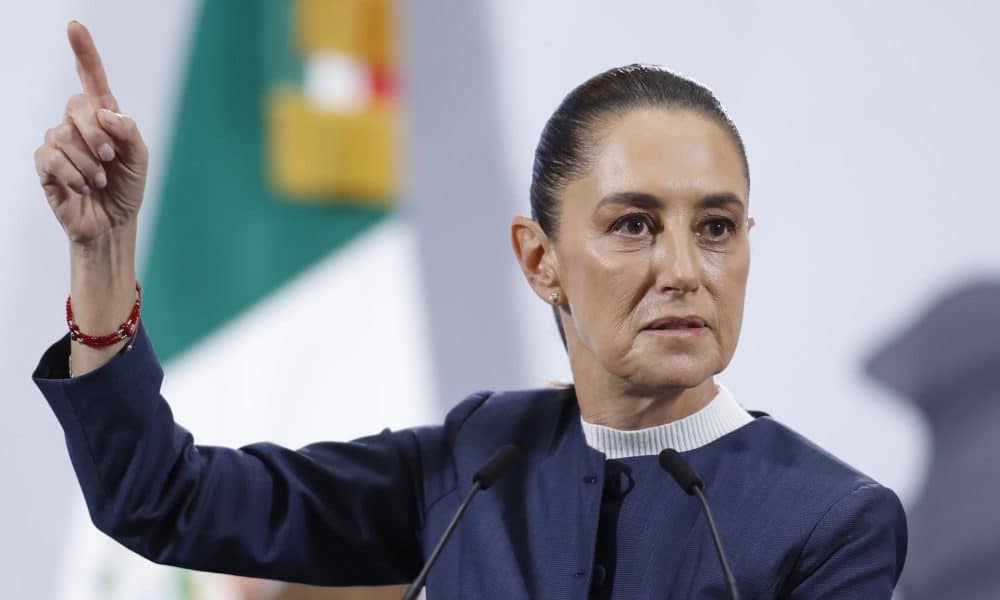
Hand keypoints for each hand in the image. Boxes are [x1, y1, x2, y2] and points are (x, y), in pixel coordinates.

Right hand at [34, 21, 147, 245]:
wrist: (113, 223)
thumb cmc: (127, 188)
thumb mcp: (140, 159)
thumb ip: (129, 131)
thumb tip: (106, 112)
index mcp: (105, 117)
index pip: (92, 78)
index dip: (84, 52)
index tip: (75, 26)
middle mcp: (79, 124)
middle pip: (78, 104)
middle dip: (97, 133)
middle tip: (110, 159)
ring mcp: (60, 142)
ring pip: (64, 133)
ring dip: (88, 162)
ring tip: (100, 180)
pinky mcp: (46, 164)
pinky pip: (51, 156)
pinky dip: (73, 174)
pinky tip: (84, 186)